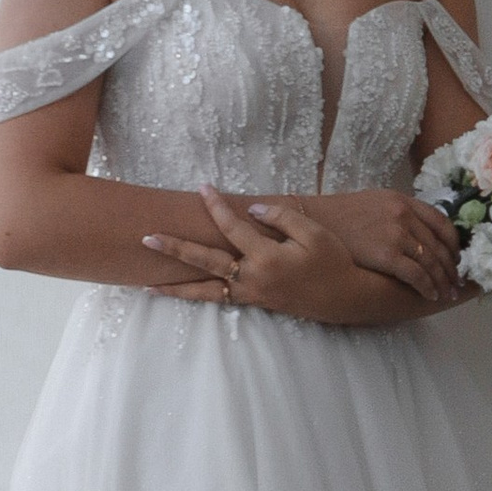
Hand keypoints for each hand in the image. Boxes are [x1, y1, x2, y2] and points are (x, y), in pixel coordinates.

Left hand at [141, 191, 426, 328]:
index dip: (216, 206)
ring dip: (175, 287)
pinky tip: (180, 293)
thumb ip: (281, 217)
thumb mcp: (314, 233)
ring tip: (146, 285)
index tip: (203, 187)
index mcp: (267, 257)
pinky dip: (196, 297)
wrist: (345, 298)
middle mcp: (252, 278)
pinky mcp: (253, 303)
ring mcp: (250, 294)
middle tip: (147, 238)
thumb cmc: (333, 261)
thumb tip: (250, 210)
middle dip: (175, 249)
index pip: (232, 227)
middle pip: (205, 261)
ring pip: (204, 291)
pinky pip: (217, 299)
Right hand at [295, 187, 464, 313]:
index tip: (458, 258)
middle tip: (458, 282)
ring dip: (443, 281)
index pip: (442, 222)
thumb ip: (399, 213)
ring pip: (431, 262)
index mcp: (403, 200)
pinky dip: (427, 286)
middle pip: (440, 245)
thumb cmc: (340, 216)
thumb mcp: (375, 203)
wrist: (312, 221)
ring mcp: (396, 233)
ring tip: (448, 293)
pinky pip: (416, 274)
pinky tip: (431, 295)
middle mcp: (404, 214)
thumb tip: (417, 232)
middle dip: (452, 267)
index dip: (454, 244)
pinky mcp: (386, 254)